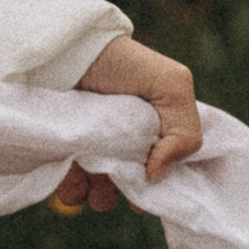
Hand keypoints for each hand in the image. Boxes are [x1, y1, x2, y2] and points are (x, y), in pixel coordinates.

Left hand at [57, 35, 202, 207]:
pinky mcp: (64, 157)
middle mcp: (128, 148)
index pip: (166, 175)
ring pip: (102, 195)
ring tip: (88, 170)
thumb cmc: (125, 63)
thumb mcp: (172, 86)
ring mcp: (96, 154)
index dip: (159, 188)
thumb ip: (183, 133)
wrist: (69, 53)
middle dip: (125, 192)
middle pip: (132, 191)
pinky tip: (69, 170)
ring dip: (97, 194)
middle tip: (114, 176)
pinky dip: (72, 189)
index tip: (146, 187)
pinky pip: (70, 190)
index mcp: (158, 135)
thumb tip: (156, 175)